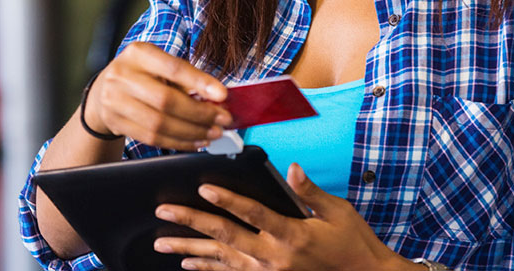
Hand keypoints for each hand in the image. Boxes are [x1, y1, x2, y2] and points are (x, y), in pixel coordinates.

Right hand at [85, 42, 232, 149]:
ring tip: (212, 133)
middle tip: (222, 120)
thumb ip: (185, 79)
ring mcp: (115, 100)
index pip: (173, 68)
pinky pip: (152, 138)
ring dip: (191, 132)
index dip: (199, 83)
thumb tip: (218, 98)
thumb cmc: (141, 75)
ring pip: (159, 123)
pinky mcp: (116, 122)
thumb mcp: (159, 66)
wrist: (104, 91)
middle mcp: (122, 75)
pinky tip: (195, 141)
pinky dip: (178, 142)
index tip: (222, 95)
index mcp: (138, 53)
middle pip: (166, 100)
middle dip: (199, 113)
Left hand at [153, 163, 424, 270]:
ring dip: (189, 250)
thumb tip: (291, 168)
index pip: (253, 214)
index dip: (228, 200)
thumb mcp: (338, 213)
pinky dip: (207, 269)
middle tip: (163, 211)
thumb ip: (309, 192)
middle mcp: (274, 257)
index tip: (204, 188)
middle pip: (225, 237)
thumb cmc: (352, 243)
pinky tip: (187, 263)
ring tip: (161, 243)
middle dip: (192, 222)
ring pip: (220, 259)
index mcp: (292, 235)